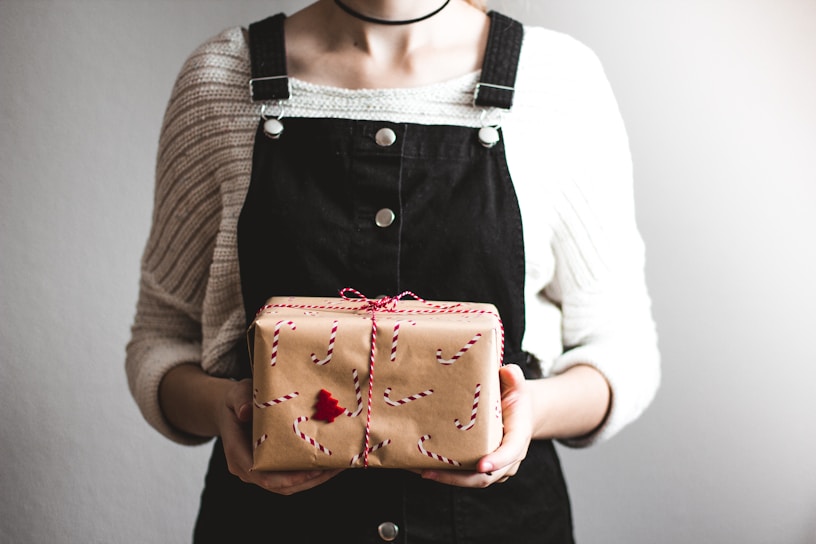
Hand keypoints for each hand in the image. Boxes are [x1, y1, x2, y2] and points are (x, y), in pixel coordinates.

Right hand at [216, 379, 342, 494]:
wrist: (233, 409)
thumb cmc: (236, 400)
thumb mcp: (236, 394)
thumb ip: (240, 401)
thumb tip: (245, 411)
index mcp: (236, 453)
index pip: (261, 475)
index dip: (287, 477)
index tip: (311, 471)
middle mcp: (246, 468)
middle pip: (280, 486)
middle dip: (308, 479)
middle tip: (333, 467)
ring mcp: (258, 472)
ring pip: (287, 486)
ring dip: (313, 479)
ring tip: (336, 466)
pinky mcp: (269, 469)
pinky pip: (289, 478)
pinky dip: (309, 475)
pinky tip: (327, 464)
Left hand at [419, 363, 531, 486]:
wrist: (518, 412)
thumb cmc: (514, 397)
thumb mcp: (516, 385)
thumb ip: (513, 377)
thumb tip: (506, 371)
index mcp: (518, 437)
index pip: (510, 452)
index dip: (497, 460)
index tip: (481, 465)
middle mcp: (508, 459)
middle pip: (485, 476)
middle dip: (458, 478)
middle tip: (430, 472)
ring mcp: (495, 468)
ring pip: (472, 480)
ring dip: (447, 479)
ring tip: (422, 470)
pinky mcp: (481, 469)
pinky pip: (465, 477)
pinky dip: (446, 475)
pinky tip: (423, 467)